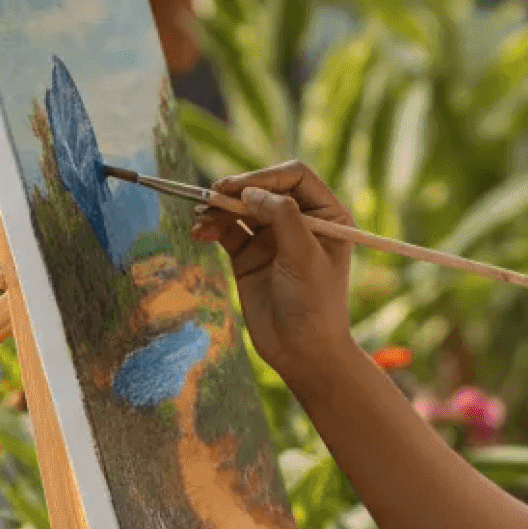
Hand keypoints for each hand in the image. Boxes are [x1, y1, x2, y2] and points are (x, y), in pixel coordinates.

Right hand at [190, 162, 356, 380]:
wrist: (301, 352)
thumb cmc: (314, 305)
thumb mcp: (304, 257)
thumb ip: (282, 217)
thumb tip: (252, 192)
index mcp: (327, 215)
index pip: (296, 176)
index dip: (267, 176)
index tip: (240, 189)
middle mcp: (300, 220)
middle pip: (263, 187)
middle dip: (236, 191)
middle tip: (212, 197)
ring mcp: (272, 237)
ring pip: (240, 206)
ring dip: (218, 207)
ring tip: (200, 218)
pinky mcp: (249, 254)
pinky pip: (227, 228)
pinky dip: (211, 226)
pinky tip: (199, 233)